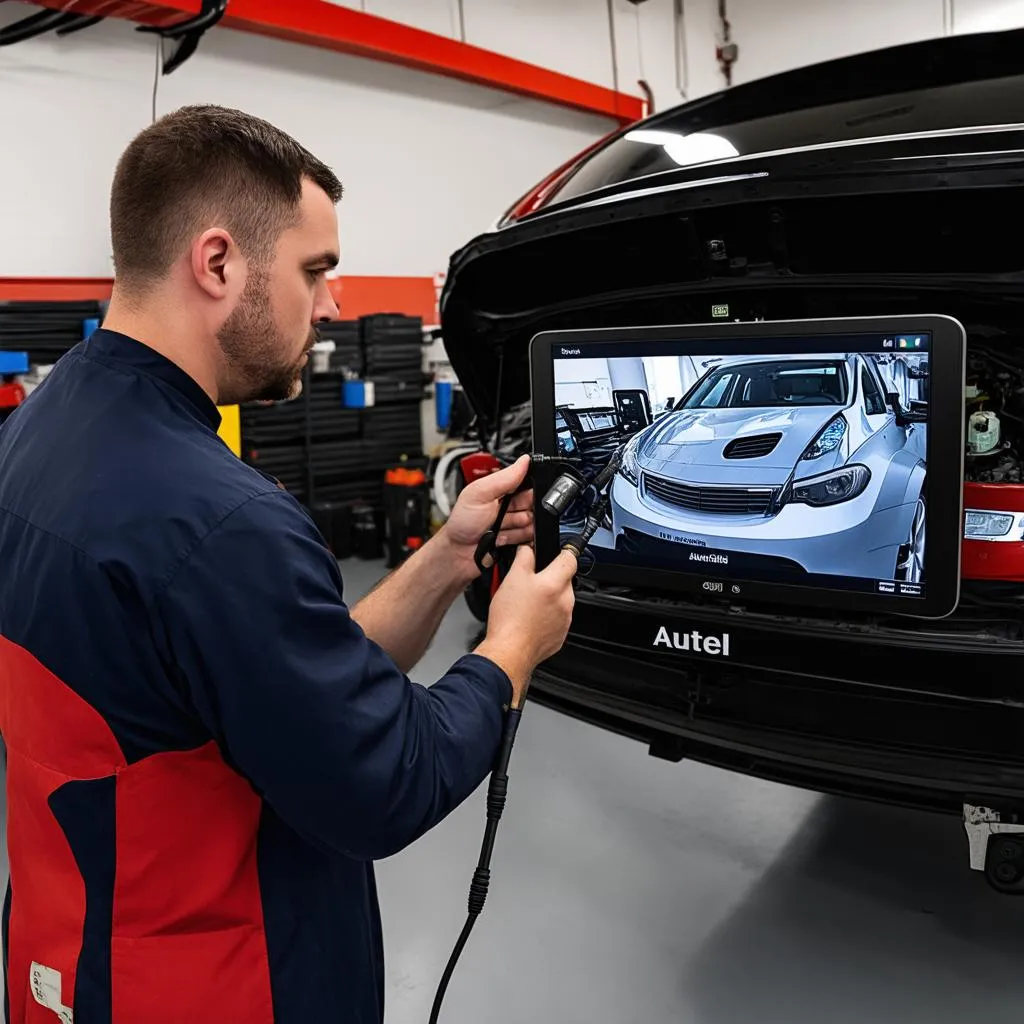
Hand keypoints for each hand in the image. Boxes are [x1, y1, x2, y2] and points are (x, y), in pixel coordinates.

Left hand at [442, 454, 534, 574]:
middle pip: (533, 503)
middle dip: (527, 510)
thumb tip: (524, 461)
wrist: (458, 554)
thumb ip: (502, 478)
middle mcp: (508, 505)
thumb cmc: (462, 523)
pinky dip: (524, 540)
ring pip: (533, 522)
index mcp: (500, 489)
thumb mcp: (479, 494)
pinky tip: (509, 539)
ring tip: (505, 528)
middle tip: (511, 514)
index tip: (527, 495)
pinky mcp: (516, 540)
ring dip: (523, 526)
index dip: (530, 489)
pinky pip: (531, 538)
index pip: (526, 483)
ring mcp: (512, 523)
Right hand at [475, 545, 577, 707]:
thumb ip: (524, 558)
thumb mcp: (512, 578)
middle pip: (564, 581)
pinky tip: (529, 619)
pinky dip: (546, 617)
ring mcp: (565, 620)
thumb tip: (528, 549)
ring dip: (548, 599)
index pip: (570, 558)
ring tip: (526, 605)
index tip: (560, 552)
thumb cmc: (510, 619)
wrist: (509, 651)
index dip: (564, 552)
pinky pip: (557, 619)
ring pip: (560, 601)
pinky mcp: (560, 635)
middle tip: (530, 584)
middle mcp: (565, 602)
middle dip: (550, 579)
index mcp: (555, 584)